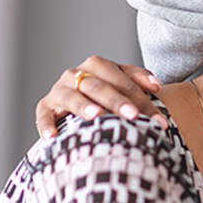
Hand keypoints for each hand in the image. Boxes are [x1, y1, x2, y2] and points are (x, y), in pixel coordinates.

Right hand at [35, 55, 167, 138]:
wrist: (81, 102)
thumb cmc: (108, 94)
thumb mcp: (124, 82)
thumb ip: (139, 79)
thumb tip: (156, 86)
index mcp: (98, 66)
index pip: (122, 80)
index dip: (142, 98)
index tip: (159, 119)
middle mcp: (77, 74)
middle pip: (98, 86)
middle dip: (117, 101)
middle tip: (134, 115)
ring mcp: (59, 90)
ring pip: (72, 96)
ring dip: (83, 106)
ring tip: (96, 115)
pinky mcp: (45, 107)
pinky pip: (43, 115)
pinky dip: (46, 124)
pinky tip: (52, 137)